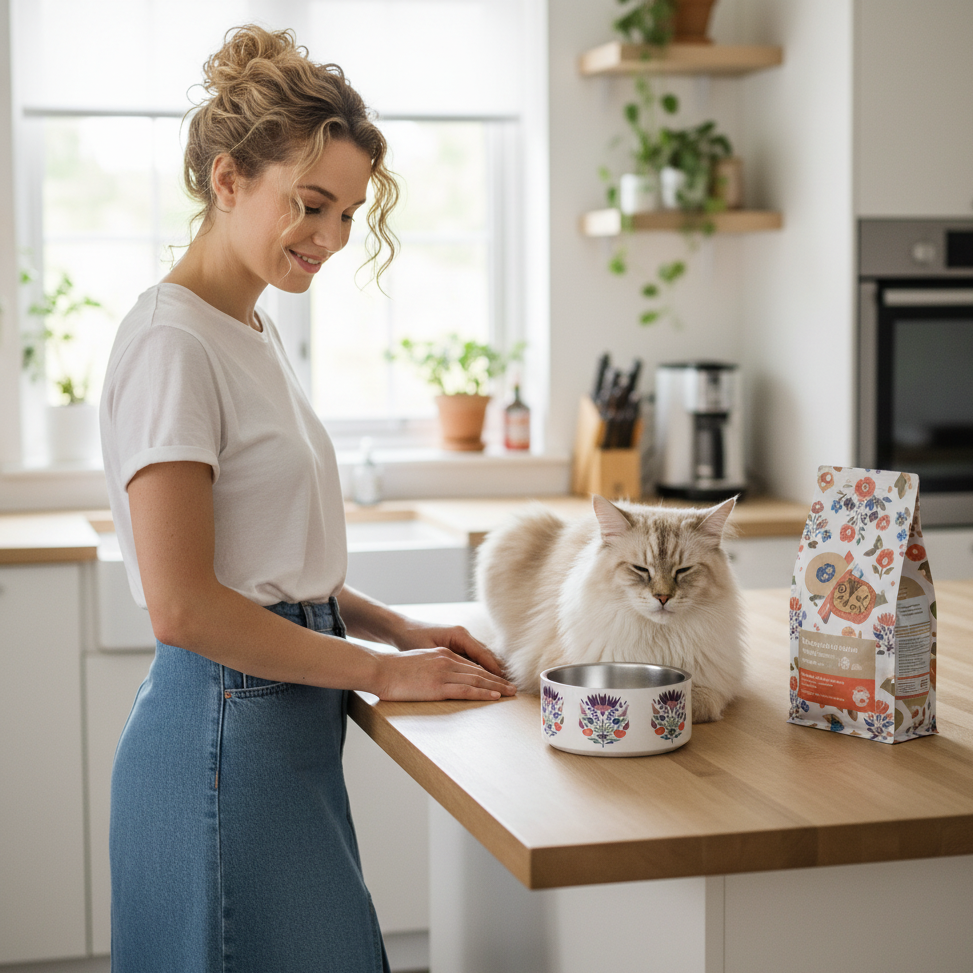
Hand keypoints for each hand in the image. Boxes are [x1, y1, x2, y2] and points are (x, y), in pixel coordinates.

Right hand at [374, 645, 516, 701]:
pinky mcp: (438, 686)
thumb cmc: (394, 669)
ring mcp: (444, 672)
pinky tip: (494, 696)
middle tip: (513, 687)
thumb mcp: (419, 662)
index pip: (471, 664)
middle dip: (498, 679)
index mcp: (443, 654)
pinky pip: (466, 690)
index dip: (488, 672)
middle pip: (478, 671)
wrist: (380, 669)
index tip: (500, 679)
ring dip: (496, 687)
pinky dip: (482, 693)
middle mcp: (447, 660)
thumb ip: (434, 668)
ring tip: (510, 693)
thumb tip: (440, 678)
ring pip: (477, 680)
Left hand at [394, 621, 507, 677]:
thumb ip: (449, 662)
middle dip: (498, 673)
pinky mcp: (458, 645)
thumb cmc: (413, 640)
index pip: (483, 655)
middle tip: (511, 688)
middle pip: (487, 656)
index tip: (504, 683)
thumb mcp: (431, 652)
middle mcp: (464, 635)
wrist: (403, 630)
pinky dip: (483, 668)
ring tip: (505, 685)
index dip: (494, 670)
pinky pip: (475, 658)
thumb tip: (468, 675)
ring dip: (493, 671)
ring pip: (483, 657)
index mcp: (459, 635)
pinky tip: (489, 680)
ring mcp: (462, 639)